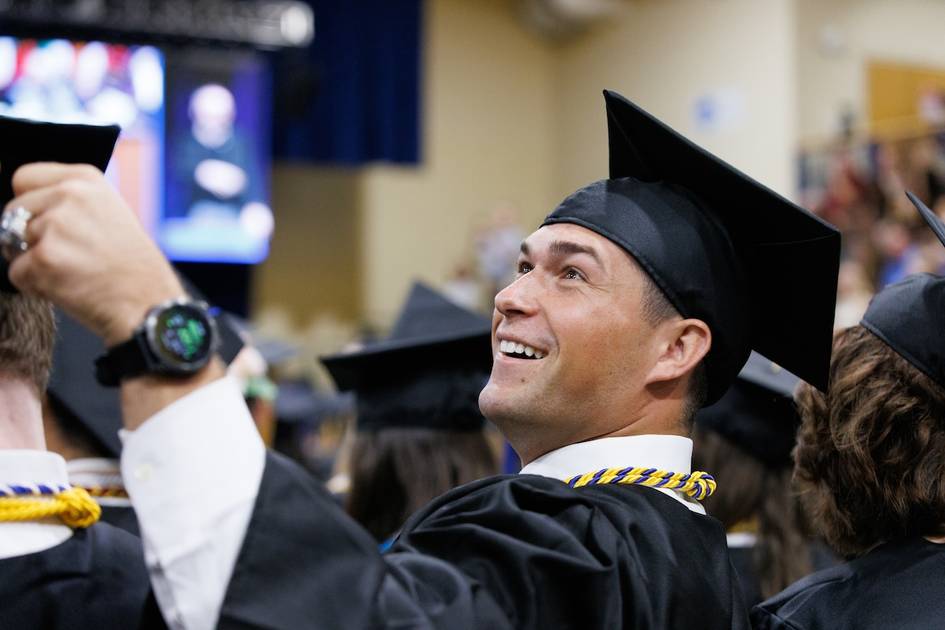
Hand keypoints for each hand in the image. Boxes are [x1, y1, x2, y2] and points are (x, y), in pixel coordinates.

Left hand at [5, 162, 184, 346]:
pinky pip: (16, 273)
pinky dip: (35, 286)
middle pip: (14, 211)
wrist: (148, 303)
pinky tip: (69, 287)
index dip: (32, 204)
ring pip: (12, 243)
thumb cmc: (133, 266)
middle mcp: (69, 196)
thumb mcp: (111, 213)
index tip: (49, 222)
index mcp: (86, 179)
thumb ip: (72, 202)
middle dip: (29, 236)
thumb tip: (33, 208)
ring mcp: (55, 227)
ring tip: (73, 271)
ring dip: (35, 262)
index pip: (24, 178)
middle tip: (67, 255)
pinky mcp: (43, 259)